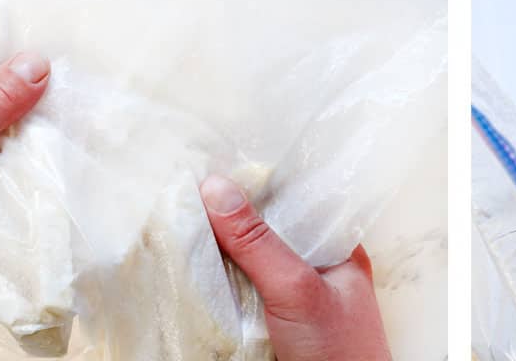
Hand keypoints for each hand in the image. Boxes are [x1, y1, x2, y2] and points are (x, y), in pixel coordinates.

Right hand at [200, 175, 391, 360]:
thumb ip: (258, 241)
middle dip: (231, 222)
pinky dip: (216, 290)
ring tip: (177, 227)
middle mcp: (316, 273)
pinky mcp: (271, 331)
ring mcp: (293, 304)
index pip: (295, 205)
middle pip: (267, 236)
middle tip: (184, 197)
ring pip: (249, 269)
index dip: (257, 189)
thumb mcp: (294, 287)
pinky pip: (239, 300)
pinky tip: (190, 276)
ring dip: (218, 257)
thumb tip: (215, 188)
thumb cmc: (337, 351)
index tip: (213, 173)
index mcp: (337, 251)